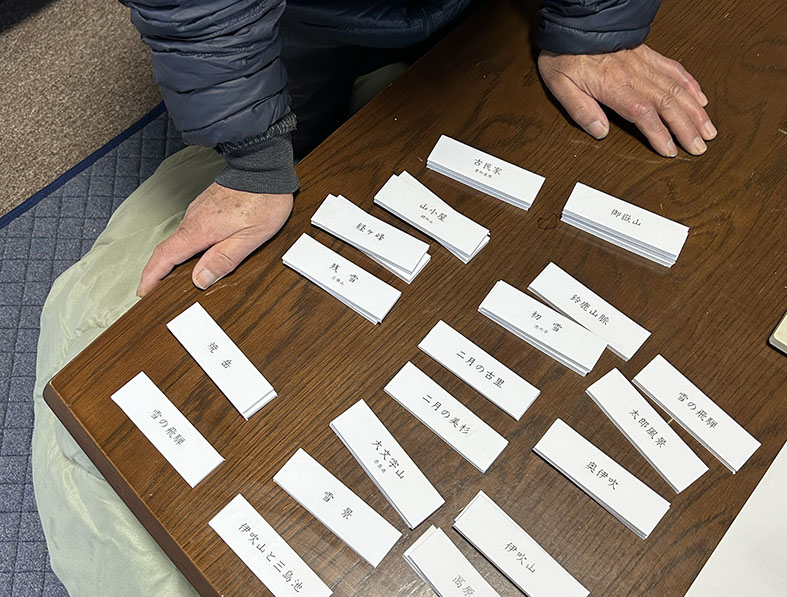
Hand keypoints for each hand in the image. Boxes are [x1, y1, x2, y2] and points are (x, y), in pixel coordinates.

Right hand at [137, 183, 292, 296]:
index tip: (142, 290)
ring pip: (182, 239)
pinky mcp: (207, 205)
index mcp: (200, 230)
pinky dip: (188, 244)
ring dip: (176, 258)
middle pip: (170, 249)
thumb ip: (225, 259)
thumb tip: (200, 279)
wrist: (264, 167)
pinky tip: (198, 251)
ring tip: (177, 277)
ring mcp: (199, 210)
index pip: (166, 256)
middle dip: (160, 271)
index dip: (151, 276)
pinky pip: (192, 229)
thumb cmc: (262, 200)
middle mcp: (193, 219)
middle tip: (157, 290)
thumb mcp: (250, 238)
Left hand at [537, 44, 715, 156]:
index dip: (660, 134)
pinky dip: (690, 84)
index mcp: (614, 86)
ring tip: (708, 128)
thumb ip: (581, 110)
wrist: (575, 22)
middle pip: (668, 104)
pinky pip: (674, 69)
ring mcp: (644, 63)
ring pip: (677, 88)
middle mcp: (634, 74)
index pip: (643, 114)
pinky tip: (700, 98)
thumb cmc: (565, 55)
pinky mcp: (647, 54)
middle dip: (687, 128)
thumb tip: (600, 132)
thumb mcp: (561, 86)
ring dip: (695, 110)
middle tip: (700, 146)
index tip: (671, 149)